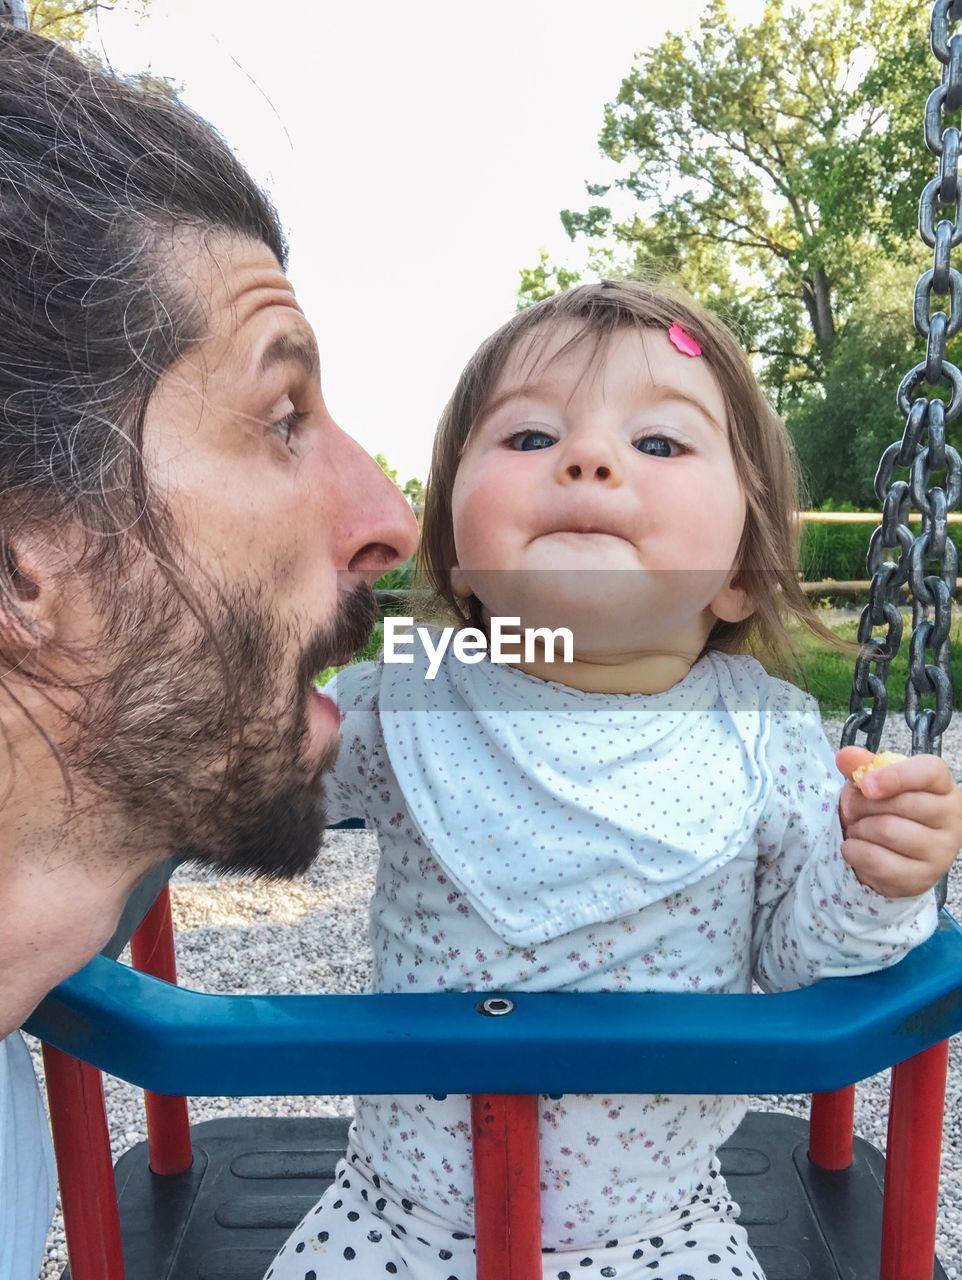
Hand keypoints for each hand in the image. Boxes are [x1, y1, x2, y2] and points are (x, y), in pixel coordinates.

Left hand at [835, 746, 961, 897]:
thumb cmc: (888, 811)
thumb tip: (845, 757)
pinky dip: (855, 851)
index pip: (928, 772)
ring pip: (888, 831)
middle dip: (863, 804)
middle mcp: (951, 818)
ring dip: (859, 828)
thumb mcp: (876, 783)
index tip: (865, 784)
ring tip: (857, 829)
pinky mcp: (922, 878)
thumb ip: (863, 767)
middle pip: (902, 804)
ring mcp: (941, 851)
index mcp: (942, 787)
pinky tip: (855, 847)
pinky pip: (878, 861)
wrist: (893, 855)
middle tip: (851, 808)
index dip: (895, 776)